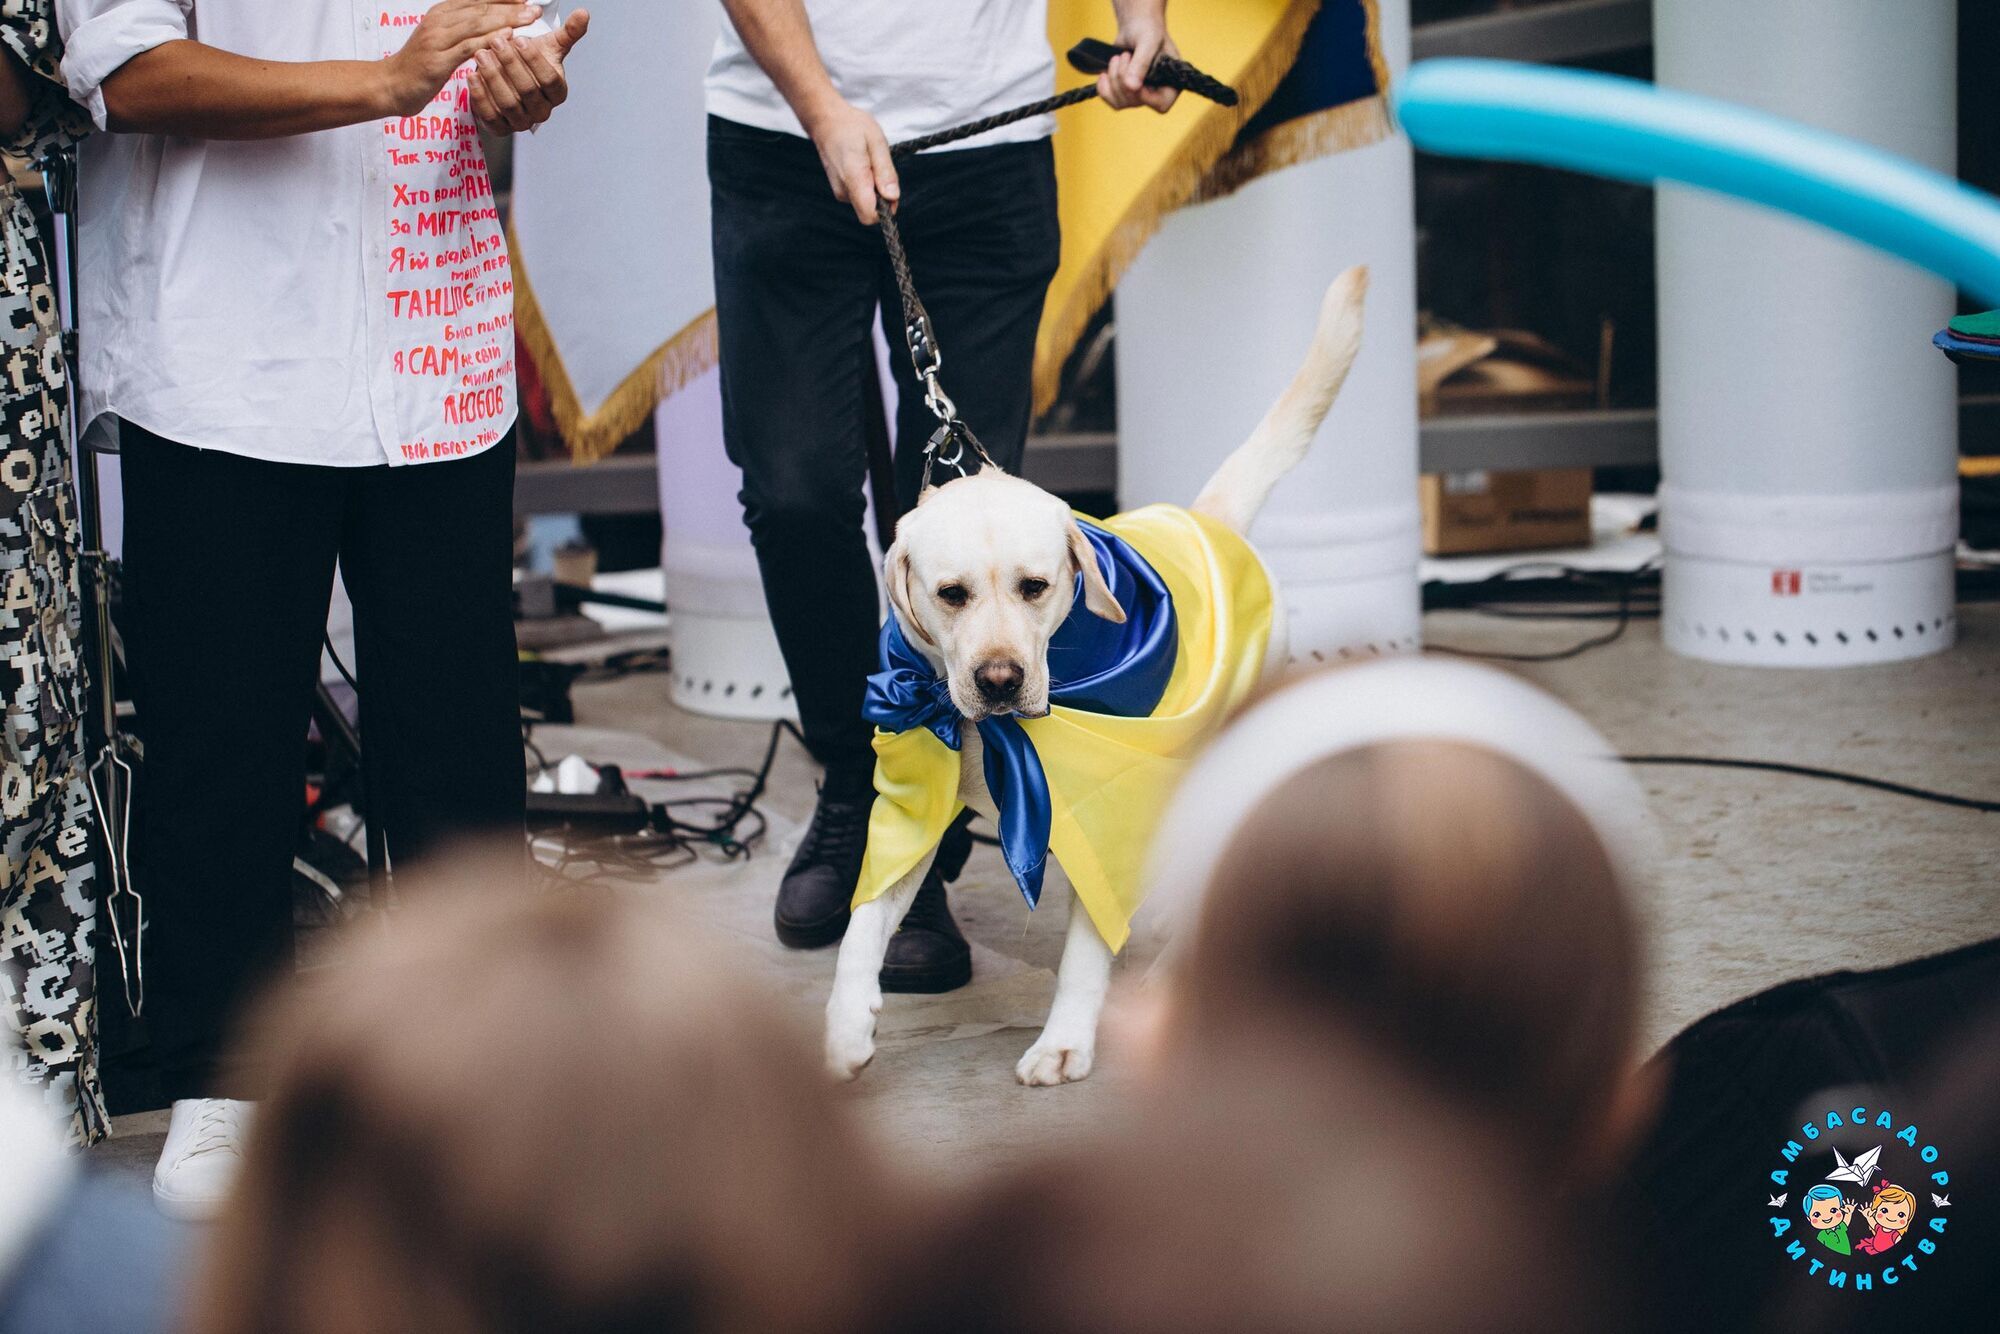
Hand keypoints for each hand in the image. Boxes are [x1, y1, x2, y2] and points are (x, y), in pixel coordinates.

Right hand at [382, 1, 543, 116]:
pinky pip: (468, 47)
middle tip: (534, 8)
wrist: (390, 84)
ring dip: (505, 20)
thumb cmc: (419, 65)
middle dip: (509, 7)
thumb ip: (462, 29)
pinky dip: (488, 41)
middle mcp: (439, 20)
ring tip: (528, 19)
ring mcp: (437, 39)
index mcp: (441, 13)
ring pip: (476, 24)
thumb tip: (491, 25)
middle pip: (480, 8)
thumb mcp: (440, 39)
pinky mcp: (438, 60)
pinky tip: (507, 40)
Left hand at [470, 8, 590, 133]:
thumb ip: (568, 32)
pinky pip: (491, 116)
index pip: (550, 80)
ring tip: (480, 54)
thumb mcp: (548, 45)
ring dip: (494, 78)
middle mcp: (542, 111)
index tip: (520, 39)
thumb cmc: (527, 59)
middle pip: (528, 91)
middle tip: (495, 42)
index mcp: (557, 92)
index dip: (535, 60)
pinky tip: (472, 75)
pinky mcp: (501, 128)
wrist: (505, 77)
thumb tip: (584, 13)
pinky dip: (480, 96)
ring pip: (509, 104)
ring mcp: (521, 122)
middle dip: (510, 65)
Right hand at [803, 98, 898, 225]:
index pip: (869, 215)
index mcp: (854, 178)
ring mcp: (840, 191)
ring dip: (874, 188)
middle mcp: (844, 190)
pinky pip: (859, 196)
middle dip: (882, 197)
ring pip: (865, 203)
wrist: (826, 121)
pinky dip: (866, 185)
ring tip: (869, 162)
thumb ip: (885, 171)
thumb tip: (892, 196)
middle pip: (869, 211)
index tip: (890, 190)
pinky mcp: (840, 190)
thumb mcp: (876, 142)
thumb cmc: (852, 127)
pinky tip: (863, 165)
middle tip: (880, 168)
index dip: (885, 209)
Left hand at [1099, 9, 1179, 112]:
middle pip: (1135, 101)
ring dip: (1113, 79)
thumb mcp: (1148, 41)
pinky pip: (1111, 100)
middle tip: (1124, 56)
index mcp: (1172, 82)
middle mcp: (1157, 92)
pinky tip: (1105, 73)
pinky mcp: (1125, 92)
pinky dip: (1104, 87)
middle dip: (1123, 78)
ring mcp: (1140, 94)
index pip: (1161, 104)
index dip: (1145, 97)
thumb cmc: (1148, 29)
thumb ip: (1141, 63)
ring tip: (1117, 58)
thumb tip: (1131, 87)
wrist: (1136, 25)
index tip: (1132, 81)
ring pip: (1121, 102)